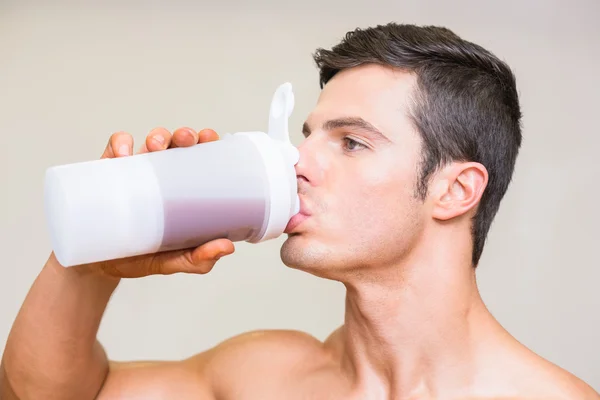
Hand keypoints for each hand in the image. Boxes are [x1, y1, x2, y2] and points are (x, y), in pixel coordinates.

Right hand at [68, 127, 235, 277]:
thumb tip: (227, 247)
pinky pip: (114, 148)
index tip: (212, 139)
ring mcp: (137, 171)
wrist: (99, 267)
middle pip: (178, 144)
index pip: (200, 158)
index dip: (208, 142)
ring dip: (157, 136)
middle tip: (187, 140)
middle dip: (185, 135)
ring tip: (156, 146)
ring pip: (150, 142)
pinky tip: (123, 155)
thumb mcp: (173, 261)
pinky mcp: (109, 172)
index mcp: (184, 189)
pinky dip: (119, 144)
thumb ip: (199, 259)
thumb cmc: (142, 258)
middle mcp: (163, 174)